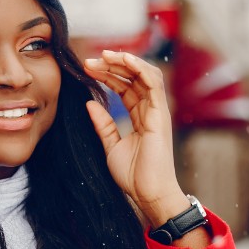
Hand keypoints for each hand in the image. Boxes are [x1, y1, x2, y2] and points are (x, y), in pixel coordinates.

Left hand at [84, 50, 190, 225]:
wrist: (148, 193)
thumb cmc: (134, 175)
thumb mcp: (111, 146)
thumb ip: (103, 125)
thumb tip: (90, 103)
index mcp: (141, 117)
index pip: (125, 88)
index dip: (107, 76)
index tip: (87, 69)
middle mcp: (151, 111)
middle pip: (133, 78)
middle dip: (112, 65)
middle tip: (89, 61)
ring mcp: (157, 111)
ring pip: (144, 75)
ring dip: (125, 61)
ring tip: (104, 55)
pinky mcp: (160, 115)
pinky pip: (152, 83)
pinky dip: (139, 68)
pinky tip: (124, 59)